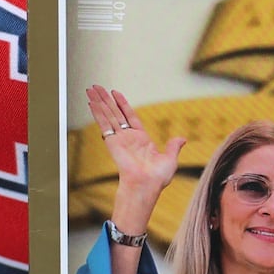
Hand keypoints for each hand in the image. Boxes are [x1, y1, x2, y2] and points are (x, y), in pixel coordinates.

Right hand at [85, 84, 185, 234]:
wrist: (146, 185)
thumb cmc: (157, 178)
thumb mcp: (170, 159)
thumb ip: (173, 146)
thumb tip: (182, 139)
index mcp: (141, 139)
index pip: (129, 116)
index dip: (122, 104)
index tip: (115, 93)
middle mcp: (128, 137)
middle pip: (114, 113)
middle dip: (106, 99)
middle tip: (97, 87)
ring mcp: (119, 138)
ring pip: (107, 115)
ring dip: (99, 102)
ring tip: (90, 89)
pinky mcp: (112, 142)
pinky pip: (104, 124)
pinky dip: (98, 113)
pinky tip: (92, 103)